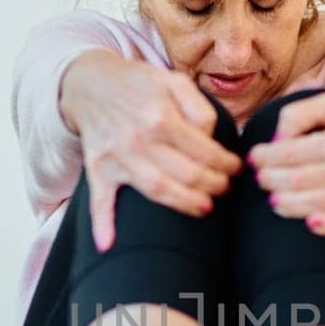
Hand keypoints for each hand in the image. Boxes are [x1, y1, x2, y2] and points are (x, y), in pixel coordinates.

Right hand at [59, 51, 242, 251]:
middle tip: (224, 189)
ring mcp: (117, 157)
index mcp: (161, 116)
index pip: (205, 151)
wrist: (89, 83)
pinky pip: (99, 200)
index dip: (226, 164)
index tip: (235, 169)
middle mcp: (139, 139)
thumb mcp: (174, 80)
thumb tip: (212, 138)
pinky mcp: (98, 169)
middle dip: (213, 186)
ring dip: (184, 204)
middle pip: (186, 174)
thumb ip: (199, 108)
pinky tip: (107, 245)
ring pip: (157, 190)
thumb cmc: (138, 84)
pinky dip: (101, 223)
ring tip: (204, 208)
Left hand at [245, 92, 324, 235]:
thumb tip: (275, 142)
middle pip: (297, 182)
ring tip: (274, 200)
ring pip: (316, 205)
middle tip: (260, 180)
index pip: (289, 155)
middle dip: (271, 181)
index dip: (265, 159)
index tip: (254, 159)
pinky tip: (309, 223)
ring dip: (289, 205)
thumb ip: (299, 115)